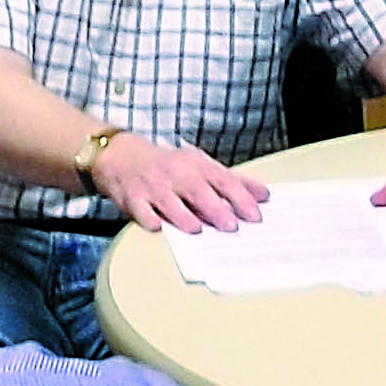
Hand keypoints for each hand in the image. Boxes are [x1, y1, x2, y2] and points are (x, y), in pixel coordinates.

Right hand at [94, 133, 269, 234]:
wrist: (122, 156)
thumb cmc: (168, 166)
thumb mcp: (200, 166)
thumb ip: (232, 181)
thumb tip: (264, 195)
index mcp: (196, 165)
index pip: (223, 180)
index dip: (240, 197)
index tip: (255, 214)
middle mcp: (176, 174)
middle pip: (198, 191)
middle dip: (216, 209)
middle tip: (232, 226)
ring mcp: (154, 186)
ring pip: (170, 201)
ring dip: (183, 215)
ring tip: (198, 229)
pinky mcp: (133, 198)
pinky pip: (141, 210)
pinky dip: (149, 219)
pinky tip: (158, 227)